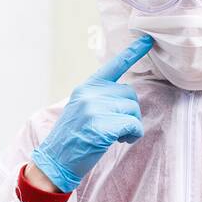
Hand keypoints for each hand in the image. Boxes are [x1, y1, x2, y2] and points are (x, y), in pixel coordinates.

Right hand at [29, 35, 151, 192]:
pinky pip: (133, 125)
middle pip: (130, 94)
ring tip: (116, 136)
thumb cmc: (71, 139)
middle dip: (129, 112)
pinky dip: (133, 135)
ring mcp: (95, 109)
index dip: (133, 52)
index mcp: (86, 88)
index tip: (147, 39)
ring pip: (133, 109)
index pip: (113, 65)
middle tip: (117, 128)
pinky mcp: (102, 126)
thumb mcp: (80, 109)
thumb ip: (99, 98)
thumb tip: (125, 98)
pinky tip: (120, 141)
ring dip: (131, 125)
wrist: (54, 162)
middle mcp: (90, 94)